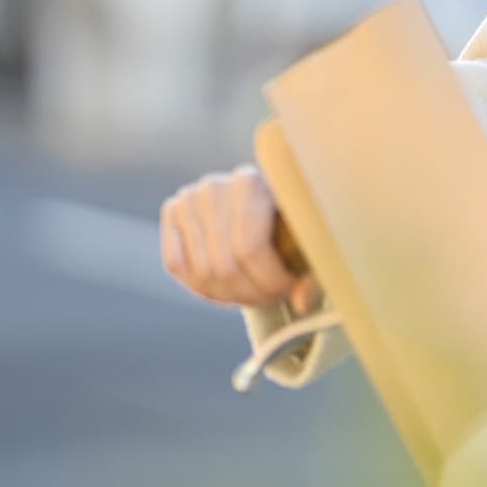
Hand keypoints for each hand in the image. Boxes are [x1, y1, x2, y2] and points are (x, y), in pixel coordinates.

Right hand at [160, 163, 320, 314]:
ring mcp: (188, 197)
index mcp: (253, 183)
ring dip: (229, 296)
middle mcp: (215, 186)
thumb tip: (302, 303)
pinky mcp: (173, 211)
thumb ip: (314, 273)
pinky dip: (202, 287)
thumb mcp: (311, 240)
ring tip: (254, 295)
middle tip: (271, 299)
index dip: (269, 281)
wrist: (267, 197)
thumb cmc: (295, 221)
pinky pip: (177, 265)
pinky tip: (228, 289)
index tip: (289, 292)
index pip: (250, 248)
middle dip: (251, 294)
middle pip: (224, 266)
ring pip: (201, 272)